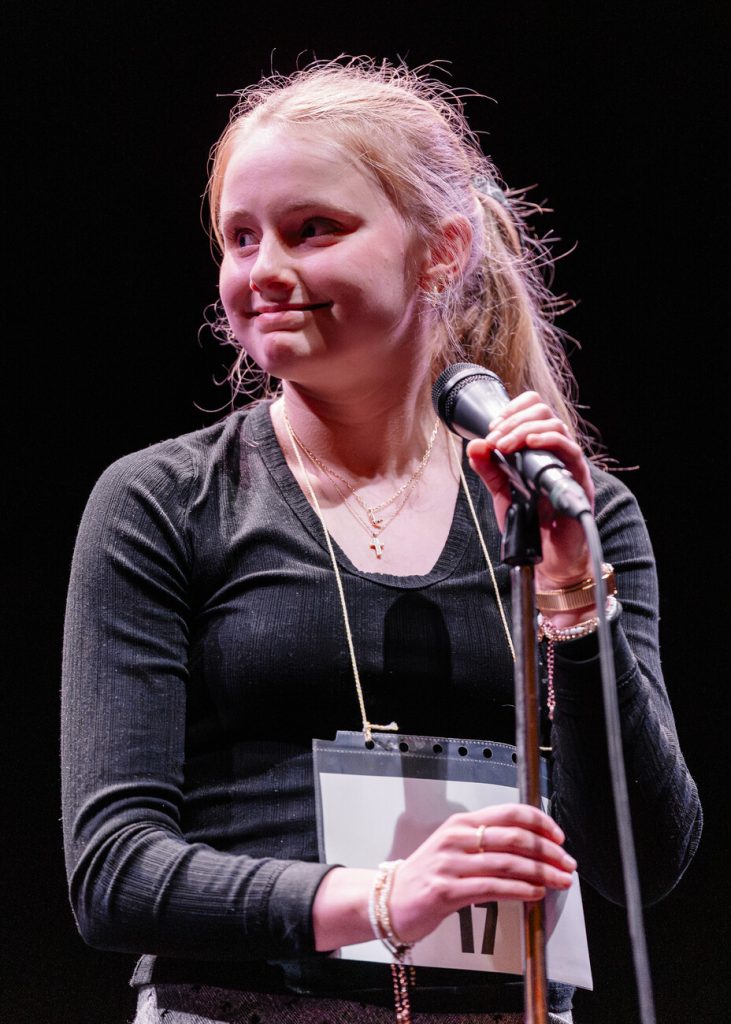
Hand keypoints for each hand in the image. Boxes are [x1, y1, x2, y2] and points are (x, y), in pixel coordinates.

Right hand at [389, 803, 575, 943]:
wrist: (390, 899)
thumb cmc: (428, 875)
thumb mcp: (455, 848)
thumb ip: (488, 844)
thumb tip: (532, 847)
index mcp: (462, 823)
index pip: (509, 812)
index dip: (540, 822)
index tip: (558, 837)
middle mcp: (456, 838)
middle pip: (514, 836)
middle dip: (547, 851)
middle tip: (566, 863)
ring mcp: (450, 863)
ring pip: (507, 862)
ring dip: (540, 872)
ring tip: (558, 880)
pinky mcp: (446, 890)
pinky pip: (492, 887)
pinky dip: (519, 890)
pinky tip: (534, 893)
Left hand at [466, 391, 594, 586]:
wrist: (547, 558)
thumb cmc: (530, 524)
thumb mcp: (501, 493)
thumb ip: (489, 469)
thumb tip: (474, 445)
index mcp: (539, 450)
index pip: (533, 411)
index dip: (512, 410)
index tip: (492, 428)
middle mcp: (557, 452)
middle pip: (543, 412)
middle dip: (513, 420)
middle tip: (495, 438)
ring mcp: (569, 464)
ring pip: (555, 425)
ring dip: (524, 429)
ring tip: (504, 445)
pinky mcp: (579, 480)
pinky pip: (570, 450)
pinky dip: (548, 441)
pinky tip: (529, 444)